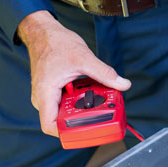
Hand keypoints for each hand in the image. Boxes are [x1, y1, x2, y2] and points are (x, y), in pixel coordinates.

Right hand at [17, 11, 130, 136]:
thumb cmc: (55, 43)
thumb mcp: (84, 57)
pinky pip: (68, 104)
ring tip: (98, 103)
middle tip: (101, 114)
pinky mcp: (55, 93)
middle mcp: (44, 99)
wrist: (43, 32)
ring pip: (67, 113)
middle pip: (62, 122)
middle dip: (83, 121)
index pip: (50, 126)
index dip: (68, 134)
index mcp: (45, 93)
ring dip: (84, 111)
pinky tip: (91, 95)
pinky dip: (81, 102)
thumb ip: (105, 73)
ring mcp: (49, 97)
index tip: (87, 131)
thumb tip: (123, 84)